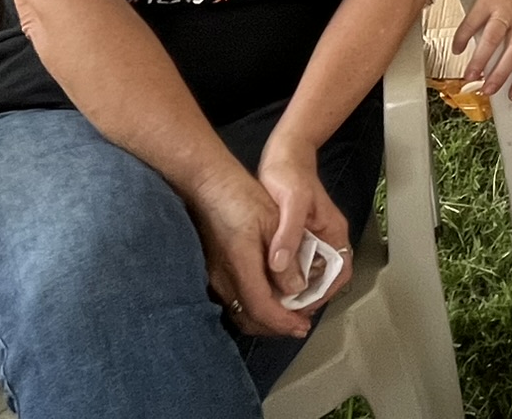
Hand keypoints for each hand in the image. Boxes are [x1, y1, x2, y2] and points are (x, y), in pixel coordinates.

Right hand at [187, 165, 313, 339]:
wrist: (209, 184)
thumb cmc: (243, 197)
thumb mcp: (273, 222)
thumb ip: (285, 260)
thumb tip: (296, 290)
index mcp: (240, 265)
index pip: (261, 308)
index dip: (283, 322)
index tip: (302, 327)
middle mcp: (222, 278)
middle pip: (249, 318)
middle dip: (275, 326)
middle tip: (299, 324)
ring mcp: (213, 276)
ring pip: (239, 311)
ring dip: (264, 318)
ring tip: (288, 313)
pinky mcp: (211, 270)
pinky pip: (233, 299)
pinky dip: (252, 306)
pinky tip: (268, 297)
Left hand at [256, 138, 354, 315]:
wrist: (284, 152)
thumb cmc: (291, 173)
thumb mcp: (291, 203)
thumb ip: (289, 234)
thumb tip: (282, 267)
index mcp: (333, 231)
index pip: (339, 272)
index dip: (324, 293)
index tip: (302, 306)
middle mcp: (325, 238)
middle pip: (324, 278)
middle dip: (306, 297)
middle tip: (283, 310)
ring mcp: (311, 238)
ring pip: (308, 273)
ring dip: (294, 289)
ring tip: (273, 301)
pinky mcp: (294, 236)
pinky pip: (294, 263)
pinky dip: (283, 276)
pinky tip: (265, 280)